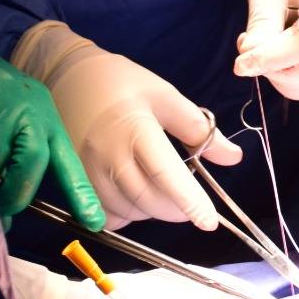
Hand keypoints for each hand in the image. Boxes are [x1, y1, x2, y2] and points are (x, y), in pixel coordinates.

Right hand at [0, 23, 104, 230]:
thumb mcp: (20, 118)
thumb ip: (22, 160)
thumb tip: (10, 212)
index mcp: (47, 121)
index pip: (68, 164)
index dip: (81, 194)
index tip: (94, 222)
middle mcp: (30, 117)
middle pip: (29, 171)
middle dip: (13, 195)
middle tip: (1, 206)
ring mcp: (0, 113)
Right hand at [10, 21, 241, 229]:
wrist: (65, 76)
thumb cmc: (121, 83)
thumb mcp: (165, 96)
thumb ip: (198, 129)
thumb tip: (232, 157)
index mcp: (135, 129)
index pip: (165, 175)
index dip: (189, 202)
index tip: (209, 222)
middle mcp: (107, 155)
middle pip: (146, 200)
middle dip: (175, 209)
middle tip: (189, 200)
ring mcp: (86, 171)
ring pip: (126, 211)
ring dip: (151, 211)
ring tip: (161, 190)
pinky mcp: (73, 180)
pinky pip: (103, 214)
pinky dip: (126, 214)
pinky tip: (135, 196)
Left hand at [235, 0, 298, 99]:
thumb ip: (262, 18)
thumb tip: (250, 54)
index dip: (272, 56)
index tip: (240, 65)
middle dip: (267, 62)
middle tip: (252, 36)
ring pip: (298, 86)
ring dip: (274, 69)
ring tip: (275, 37)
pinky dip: (284, 77)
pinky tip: (285, 52)